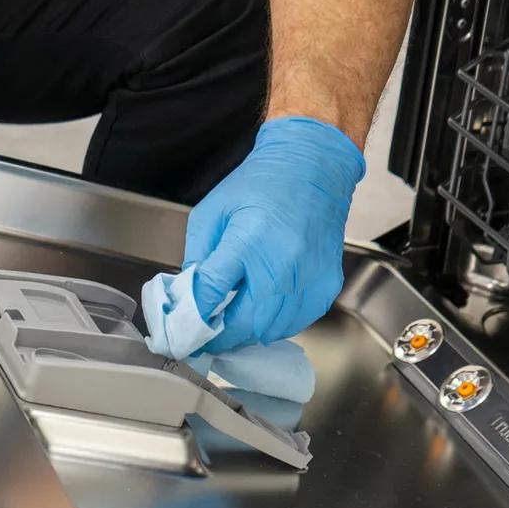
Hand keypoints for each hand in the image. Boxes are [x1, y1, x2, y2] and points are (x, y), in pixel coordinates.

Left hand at [184, 117, 365, 351]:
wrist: (314, 167)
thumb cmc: (262, 184)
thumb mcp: (213, 211)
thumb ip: (198, 255)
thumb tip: (189, 294)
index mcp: (246, 241)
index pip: (211, 294)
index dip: (192, 321)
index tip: (181, 335)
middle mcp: (281, 264)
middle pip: (244, 323)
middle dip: (220, 337)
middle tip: (206, 339)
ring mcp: (308, 278)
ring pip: (271, 331)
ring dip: (248, 333)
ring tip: (234, 324)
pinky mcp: (327, 285)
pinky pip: (297, 322)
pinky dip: (276, 324)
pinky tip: (264, 311)